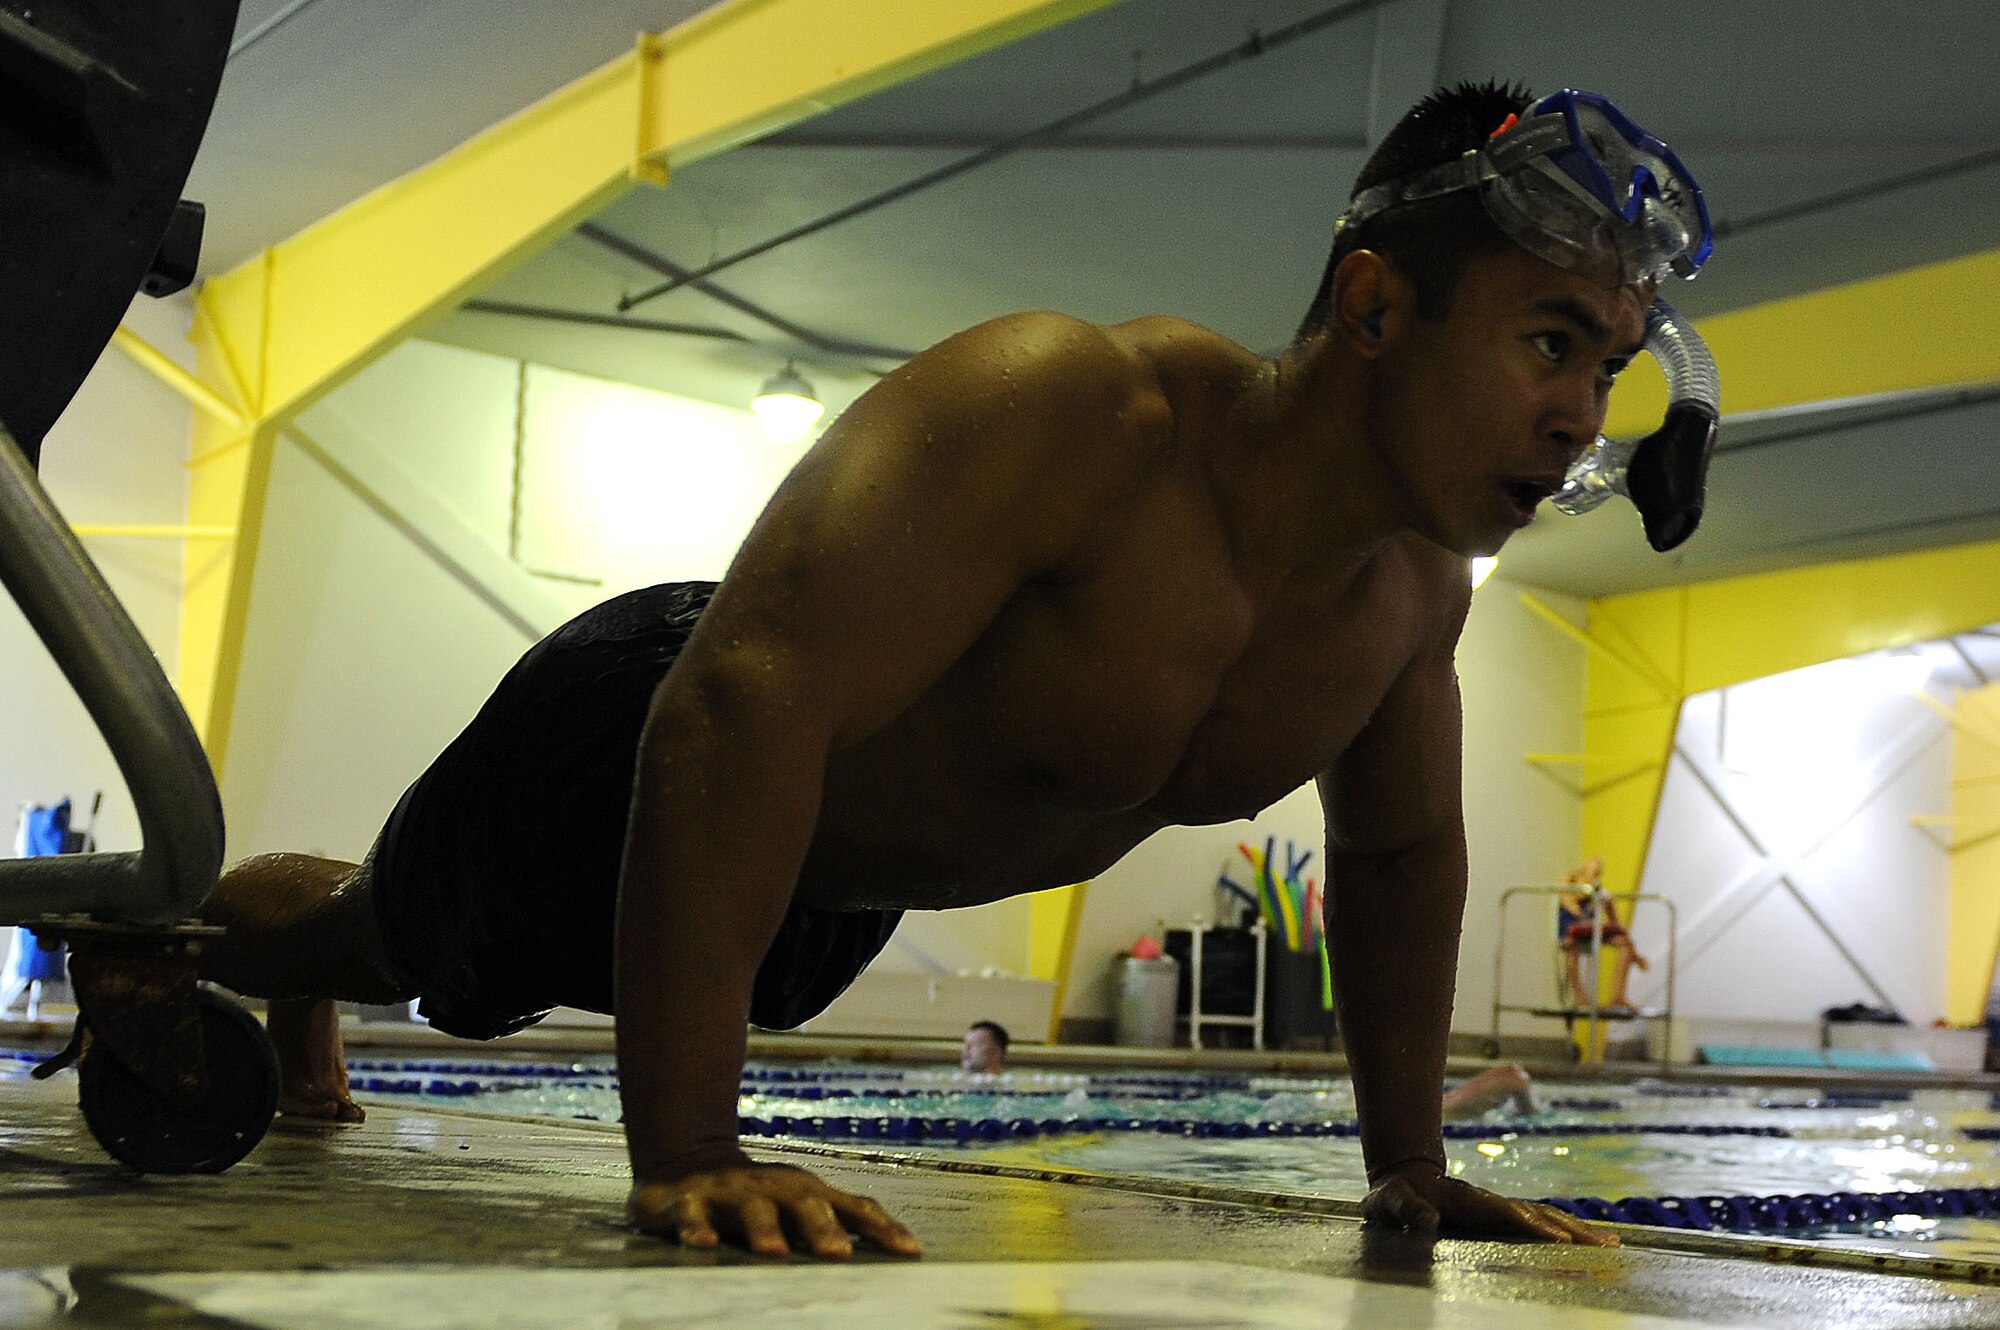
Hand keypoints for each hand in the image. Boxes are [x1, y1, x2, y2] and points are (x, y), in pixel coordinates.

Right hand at [629, 1158, 922, 1259]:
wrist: (688, 1164)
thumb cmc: (760, 1197)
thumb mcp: (801, 1206)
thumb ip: (843, 1225)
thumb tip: (906, 1251)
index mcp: (807, 1191)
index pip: (853, 1208)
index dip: (882, 1228)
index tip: (910, 1252)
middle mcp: (773, 1187)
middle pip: (804, 1203)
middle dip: (823, 1228)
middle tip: (840, 1256)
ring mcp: (730, 1190)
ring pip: (750, 1207)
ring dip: (764, 1228)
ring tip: (775, 1253)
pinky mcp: (686, 1199)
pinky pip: (691, 1213)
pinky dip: (696, 1227)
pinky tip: (702, 1245)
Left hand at [1363, 1161, 1616, 1246]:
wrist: (1402, 1179)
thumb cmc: (1393, 1196)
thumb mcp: (1388, 1203)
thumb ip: (1404, 1210)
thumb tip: (1428, 1222)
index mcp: (1468, 1201)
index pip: (1507, 1213)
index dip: (1532, 1225)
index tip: (1558, 1239)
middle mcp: (1492, 1203)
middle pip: (1539, 1213)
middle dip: (1572, 1230)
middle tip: (1606, 1247)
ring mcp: (1499, 1209)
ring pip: (1547, 1217)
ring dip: (1579, 1231)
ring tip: (1613, 1245)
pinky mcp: (1502, 1217)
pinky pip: (1541, 1224)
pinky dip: (1567, 1231)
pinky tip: (1590, 1242)